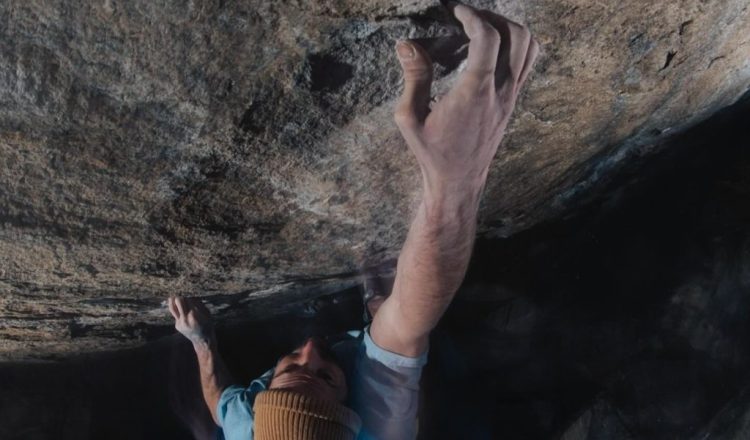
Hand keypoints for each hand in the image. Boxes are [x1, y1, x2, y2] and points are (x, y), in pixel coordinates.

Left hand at [168, 295, 214, 344]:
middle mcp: (185, 319)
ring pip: (172, 308)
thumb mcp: (207, 314)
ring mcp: (180, 323)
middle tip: (181, 295)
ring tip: (173, 297)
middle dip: (179, 297)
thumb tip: (190, 296)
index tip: (188, 294)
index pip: (187, 300)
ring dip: (172, 301)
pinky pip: (176, 315)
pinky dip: (179, 311)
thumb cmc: (207, 326)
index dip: (187, 296)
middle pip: (178, 302)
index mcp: (194, 315)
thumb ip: (199, 305)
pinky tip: (182, 311)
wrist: (202, 341)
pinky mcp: (177, 326)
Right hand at [393, 2, 538, 193]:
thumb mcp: (409, 118)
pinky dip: (518, 43)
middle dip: (492, 16)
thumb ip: (413, 78)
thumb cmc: (432, 152)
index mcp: (474, 93)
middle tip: (468, 17)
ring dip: (509, 27)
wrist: (459, 180)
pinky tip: (494, 46)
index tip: (455, 10)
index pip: (486, 39)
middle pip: (516, 35)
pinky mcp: (514, 101)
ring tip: (483, 26)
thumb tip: (406, 44)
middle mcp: (500, 91)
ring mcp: (511, 96)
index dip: (472, 16)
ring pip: (529, 45)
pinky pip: (529, 61)